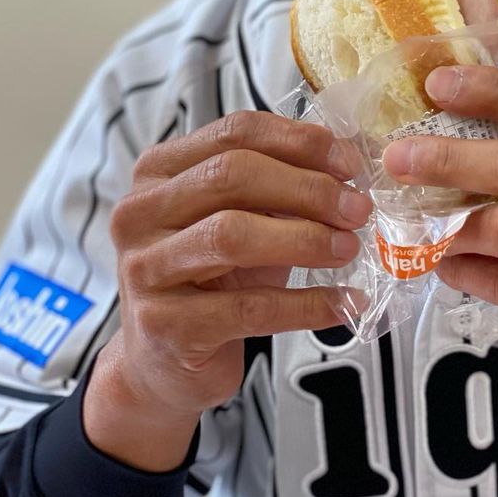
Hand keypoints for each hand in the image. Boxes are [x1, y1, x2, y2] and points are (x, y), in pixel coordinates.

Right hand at [87, 111, 371, 468]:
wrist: (164, 363)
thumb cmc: (212, 280)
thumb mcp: (244, 219)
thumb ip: (282, 184)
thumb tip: (351, 160)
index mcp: (159, 171)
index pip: (236, 133)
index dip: (301, 142)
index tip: (351, 164)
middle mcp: (140, 212)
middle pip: (233, 176)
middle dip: (309, 189)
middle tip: (357, 210)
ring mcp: (145, 269)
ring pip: (233, 235)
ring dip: (306, 239)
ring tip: (350, 248)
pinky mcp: (163, 325)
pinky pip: (249, 307)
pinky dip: (307, 304)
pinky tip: (343, 303)